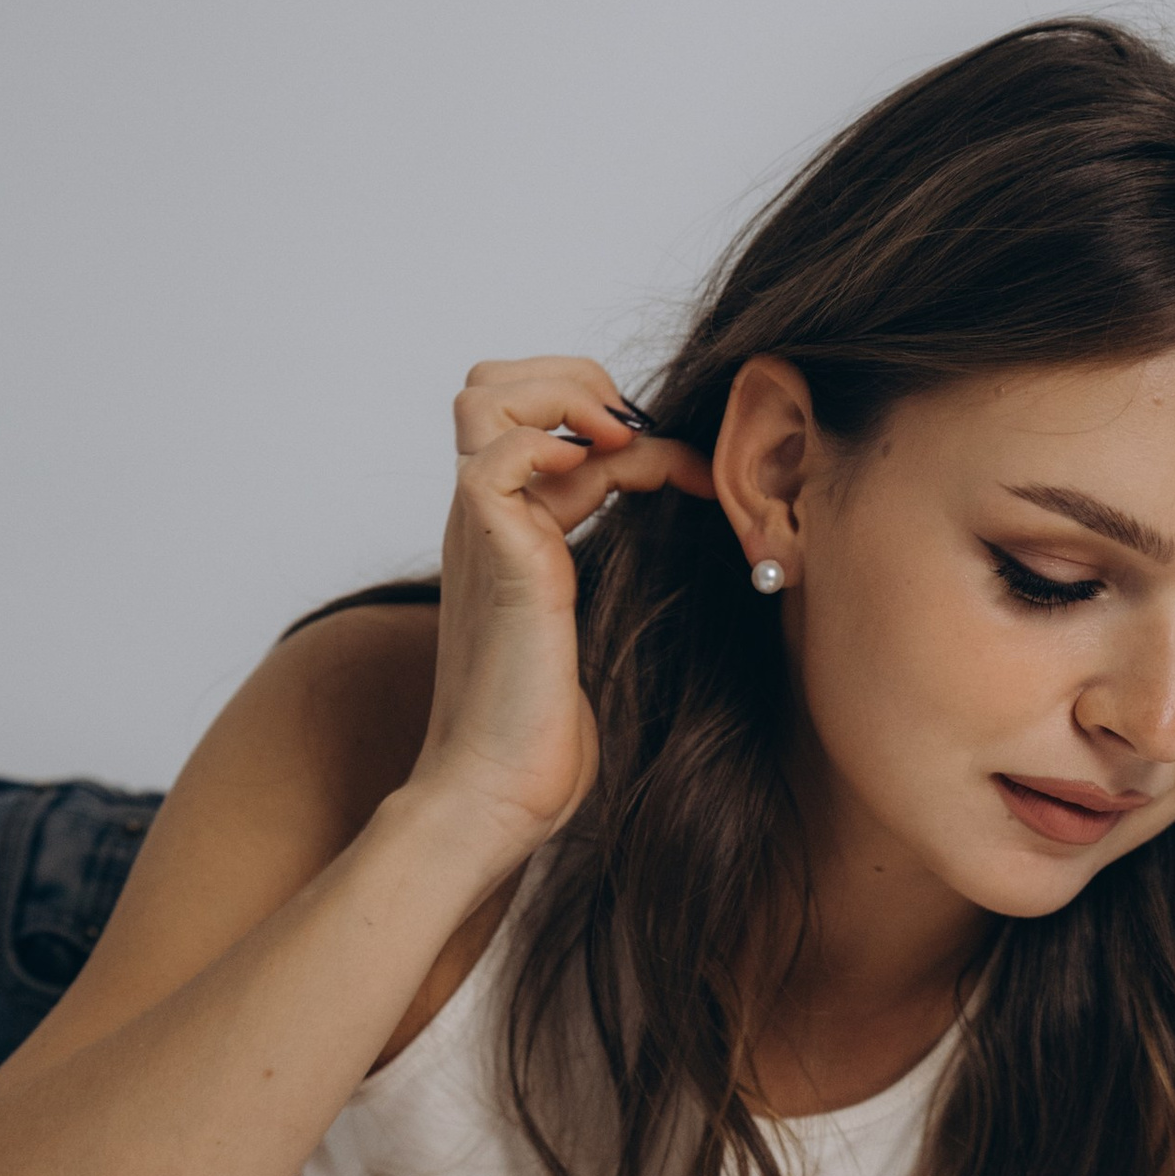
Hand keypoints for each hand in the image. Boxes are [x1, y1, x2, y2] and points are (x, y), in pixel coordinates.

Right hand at [413, 357, 712, 866]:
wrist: (496, 794)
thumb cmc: (544, 736)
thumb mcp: (595, 630)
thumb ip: (612, 575)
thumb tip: (678, 531)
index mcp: (509, 533)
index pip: (543, 421)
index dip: (621, 423)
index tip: (692, 469)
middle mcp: (486, 521)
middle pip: (494, 383)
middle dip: (577, 381)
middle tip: (638, 437)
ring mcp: (482, 534)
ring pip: (485, 395)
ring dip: (563, 396)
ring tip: (619, 446)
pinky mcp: (494, 558)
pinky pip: (495, 456)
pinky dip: (549, 443)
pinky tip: (600, 479)